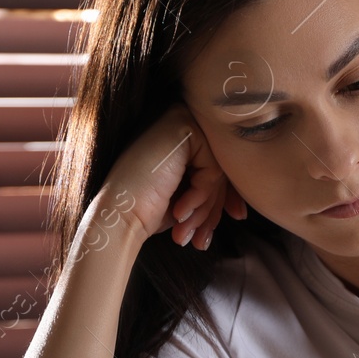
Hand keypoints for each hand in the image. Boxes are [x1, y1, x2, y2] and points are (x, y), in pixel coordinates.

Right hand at [101, 104, 246, 248]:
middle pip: (220, 166)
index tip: (234, 219)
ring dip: (206, 208)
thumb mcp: (188, 200)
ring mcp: (181, 118)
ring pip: (219, 169)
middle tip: (201, 240)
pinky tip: (179, 212)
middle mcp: (180, 119)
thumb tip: (241, 208)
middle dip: (214, 208)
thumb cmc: (146, 211)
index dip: (225, 196)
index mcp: (179, 135)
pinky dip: (200, 196)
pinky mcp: (183, 127)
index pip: (217, 164)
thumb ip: (212, 192)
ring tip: (187, 232)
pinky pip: (212, 168)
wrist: (117, 217)